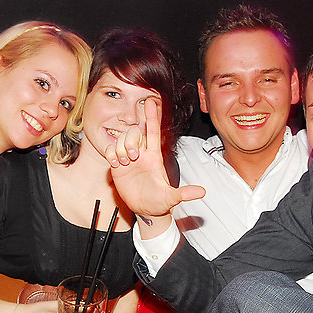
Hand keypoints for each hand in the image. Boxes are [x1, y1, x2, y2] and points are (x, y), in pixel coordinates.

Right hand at [104, 99, 204, 217]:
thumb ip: (184, 194)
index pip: (153, 132)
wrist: (145, 210)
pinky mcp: (117, 165)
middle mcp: (141, 155)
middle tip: (132, 157)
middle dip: (131, 140)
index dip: (152, 117)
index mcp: (154, 157)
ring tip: (124, 163)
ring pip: (121, 139)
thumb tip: (201, 192)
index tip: (150, 102)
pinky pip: (111, 150)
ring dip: (120, 148)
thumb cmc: (159, 202)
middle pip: (134, 133)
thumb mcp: (171, 198)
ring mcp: (129, 159)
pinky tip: (116, 164)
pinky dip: (111, 154)